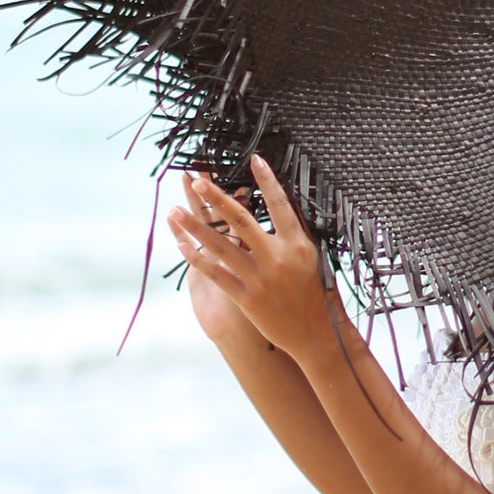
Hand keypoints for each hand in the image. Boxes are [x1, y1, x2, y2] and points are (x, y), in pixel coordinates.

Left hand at [167, 156, 340, 359]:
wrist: (317, 334)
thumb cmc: (318, 294)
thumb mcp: (314, 259)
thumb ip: (297, 234)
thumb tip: (283, 206)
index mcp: (298, 245)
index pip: (280, 205)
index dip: (267, 181)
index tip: (254, 159)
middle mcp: (278, 258)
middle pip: (241, 221)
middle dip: (216, 198)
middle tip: (197, 180)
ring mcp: (260, 278)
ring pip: (221, 246)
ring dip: (194, 227)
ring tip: (175, 210)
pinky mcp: (247, 298)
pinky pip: (216, 274)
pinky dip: (197, 259)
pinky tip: (181, 245)